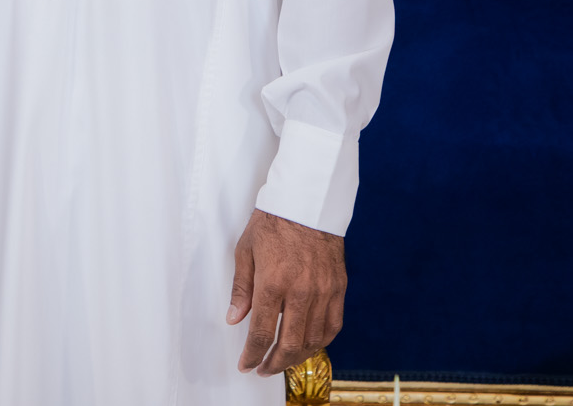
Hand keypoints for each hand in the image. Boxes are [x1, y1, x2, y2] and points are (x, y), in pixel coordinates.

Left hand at [226, 208, 345, 375]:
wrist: (307, 202)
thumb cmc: (273, 222)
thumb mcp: (245, 251)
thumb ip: (241, 289)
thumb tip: (234, 319)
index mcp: (273, 282)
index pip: (261, 332)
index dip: (252, 355)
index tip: (246, 365)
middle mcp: (301, 291)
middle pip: (289, 344)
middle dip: (274, 363)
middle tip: (263, 369)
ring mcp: (323, 291)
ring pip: (313, 340)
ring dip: (297, 357)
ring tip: (283, 360)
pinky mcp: (338, 288)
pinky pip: (333, 326)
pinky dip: (320, 341)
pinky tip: (309, 345)